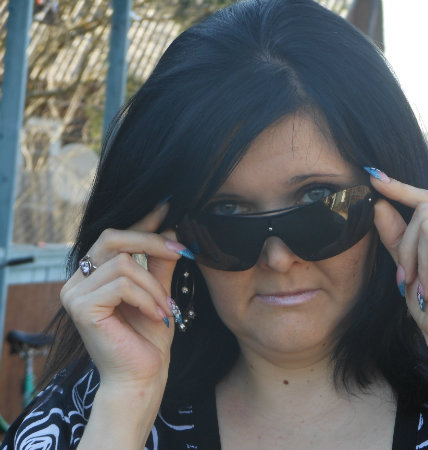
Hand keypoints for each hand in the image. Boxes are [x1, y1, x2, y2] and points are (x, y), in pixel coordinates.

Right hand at [60, 202, 184, 387]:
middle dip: (152, 242)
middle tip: (182, 252)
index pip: (116, 237)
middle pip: (114, 238)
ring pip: (123, 263)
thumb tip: (170, 227)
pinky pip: (122, 284)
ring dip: (154, 285)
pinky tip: (157, 315)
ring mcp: (74, 293)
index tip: (168, 207)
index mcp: (94, 274)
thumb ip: (160, 262)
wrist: (143, 377)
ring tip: (166, 307)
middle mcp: (78, 280)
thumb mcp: (159, 291)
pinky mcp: (80, 307)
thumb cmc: (149, 337)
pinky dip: (147, 298)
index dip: (142, 221)